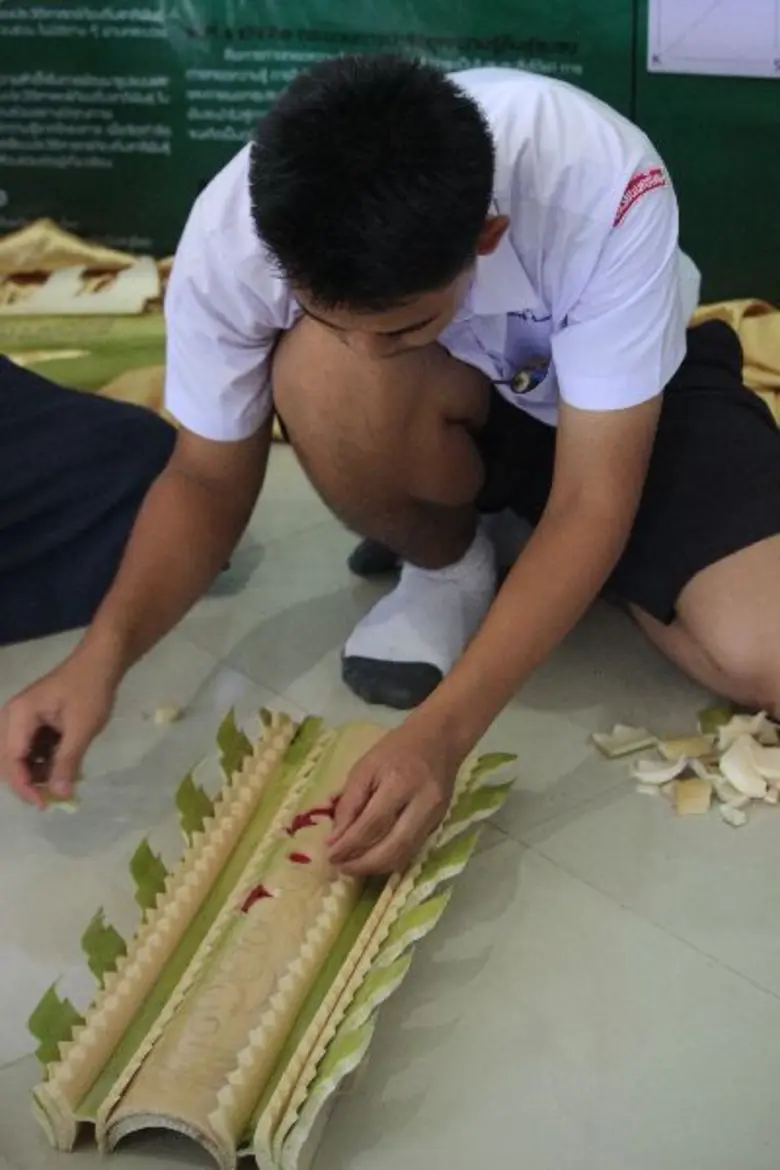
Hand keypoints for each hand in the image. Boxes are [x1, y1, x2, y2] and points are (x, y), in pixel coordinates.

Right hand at [0, 649, 116, 807]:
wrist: (101, 661)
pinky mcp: (33, 722)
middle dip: (27, 782)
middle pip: (8, 761)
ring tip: (62, 780)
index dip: (24, 787)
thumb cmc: (91, 690)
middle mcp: (12, 718)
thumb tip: (59, 795)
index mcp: (19, 716)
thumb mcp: (83, 727)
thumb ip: (68, 760)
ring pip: (18, 757)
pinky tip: (64, 766)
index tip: (44, 805)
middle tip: (53, 797)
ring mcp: (21, 719)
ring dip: (36, 773)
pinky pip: (30, 749)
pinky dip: (43, 762)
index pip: (11, 761)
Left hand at [328, 721, 459, 875]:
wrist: (438, 739)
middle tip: (341, 867)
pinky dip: (390, 860)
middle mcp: (422, 803)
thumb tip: (335, 839)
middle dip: (363, 864)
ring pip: (404, 855)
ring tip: (353, 867)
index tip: (330, 855)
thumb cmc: (395, 750)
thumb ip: (349, 803)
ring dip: (376, 868)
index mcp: (399, 783)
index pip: (372, 825)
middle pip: (392, 848)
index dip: (349, 845)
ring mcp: (434, 817)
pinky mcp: (438, 824)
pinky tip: (373, 859)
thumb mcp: (364, 768)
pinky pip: (412, 851)